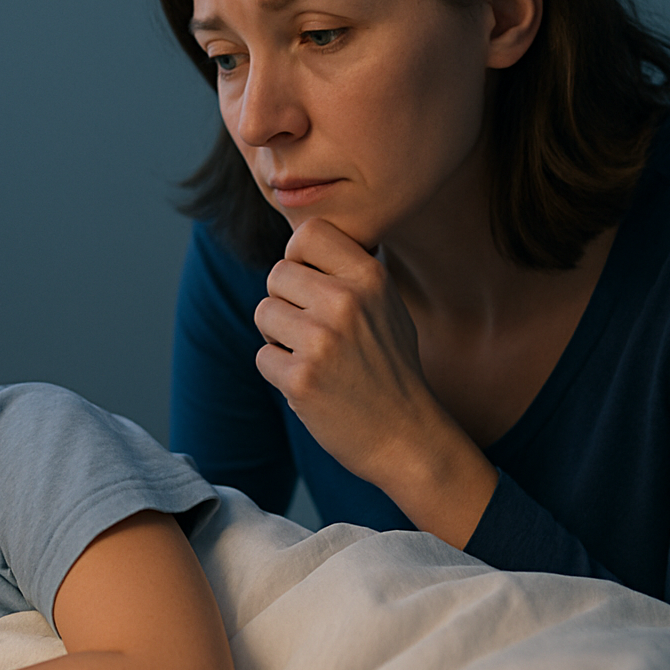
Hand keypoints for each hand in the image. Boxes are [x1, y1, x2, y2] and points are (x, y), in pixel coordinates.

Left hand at [253, 218, 494, 545]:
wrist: (406, 436)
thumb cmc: (390, 367)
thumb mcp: (386, 305)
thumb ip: (348, 273)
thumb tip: (299, 245)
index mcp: (368, 277)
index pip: (308, 232)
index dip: (299, 257)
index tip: (309, 283)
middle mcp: (345, 302)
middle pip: (277, 274)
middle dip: (286, 301)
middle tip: (312, 331)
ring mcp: (321, 340)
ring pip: (264, 313)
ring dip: (279, 337)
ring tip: (314, 357)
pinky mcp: (300, 378)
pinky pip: (263, 356)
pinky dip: (279, 371)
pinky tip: (311, 383)